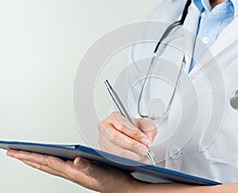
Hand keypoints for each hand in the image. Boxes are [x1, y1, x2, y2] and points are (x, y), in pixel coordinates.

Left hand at [6, 150, 138, 192]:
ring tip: (26, 155)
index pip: (47, 162)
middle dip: (27, 158)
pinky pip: (57, 166)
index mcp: (74, 172)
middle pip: (44, 164)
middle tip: (13, 153)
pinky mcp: (79, 171)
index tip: (17, 152)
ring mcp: (74, 173)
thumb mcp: (102, 174)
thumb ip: (89, 167)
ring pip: (49, 165)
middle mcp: (71, 173)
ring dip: (36, 160)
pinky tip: (49, 159)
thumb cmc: (114, 182)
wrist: (123, 188)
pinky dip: (48, 161)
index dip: (31, 156)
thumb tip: (75, 160)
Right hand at [98, 112, 156, 162]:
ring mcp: (102, 141)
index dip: (134, 134)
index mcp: (114, 117)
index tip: (145, 141)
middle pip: (115, 137)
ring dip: (130, 156)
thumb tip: (147, 142)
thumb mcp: (146, 124)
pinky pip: (113, 158)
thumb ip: (149, 129)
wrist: (132, 135)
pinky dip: (126, 162)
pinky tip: (136, 162)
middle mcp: (105, 128)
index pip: (122, 125)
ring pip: (113, 149)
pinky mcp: (104, 152)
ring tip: (143, 157)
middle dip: (132, 146)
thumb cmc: (136, 128)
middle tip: (144, 150)